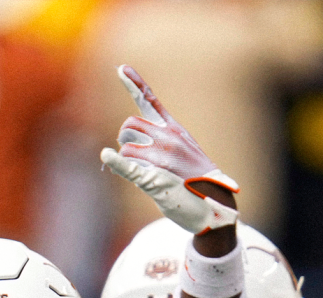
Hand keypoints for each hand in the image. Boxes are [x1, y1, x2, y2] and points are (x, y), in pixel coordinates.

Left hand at [100, 65, 237, 233]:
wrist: (217, 203)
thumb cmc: (195, 178)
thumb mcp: (184, 151)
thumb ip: (160, 140)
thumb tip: (131, 142)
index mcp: (174, 129)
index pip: (150, 101)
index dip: (134, 84)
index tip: (121, 67)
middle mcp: (168, 139)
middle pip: (128, 125)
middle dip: (125, 138)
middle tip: (135, 155)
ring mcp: (163, 158)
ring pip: (125, 147)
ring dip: (127, 160)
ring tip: (145, 173)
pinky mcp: (156, 178)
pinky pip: (130, 166)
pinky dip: (116, 162)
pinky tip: (105, 157)